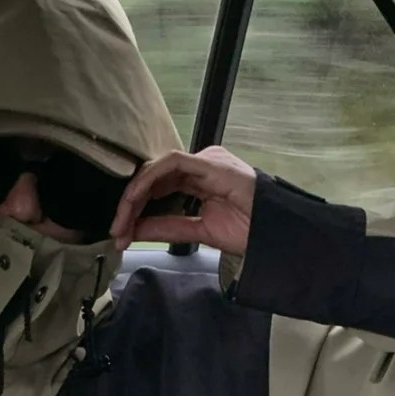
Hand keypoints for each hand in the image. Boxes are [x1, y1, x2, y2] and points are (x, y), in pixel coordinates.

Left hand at [109, 146, 256, 254]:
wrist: (278, 234)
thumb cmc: (251, 230)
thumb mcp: (198, 232)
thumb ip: (167, 228)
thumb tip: (134, 229)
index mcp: (200, 179)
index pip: (158, 187)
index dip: (136, 208)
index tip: (120, 233)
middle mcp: (201, 166)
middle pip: (154, 178)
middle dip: (130, 204)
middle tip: (116, 231)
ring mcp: (206, 161)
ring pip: (157, 169)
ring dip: (135, 195)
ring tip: (122, 221)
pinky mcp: (209, 162)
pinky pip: (170, 164)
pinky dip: (148, 181)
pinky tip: (136, 201)